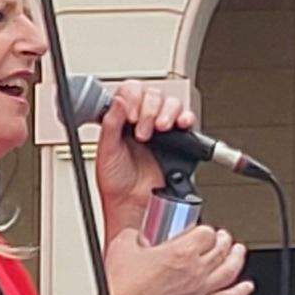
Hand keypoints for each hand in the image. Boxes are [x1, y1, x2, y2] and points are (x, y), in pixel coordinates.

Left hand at [86, 77, 203, 207]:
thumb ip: (111, 123)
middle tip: (142, 131)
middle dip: (148, 109)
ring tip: (159, 130)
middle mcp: (142, 120)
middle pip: (152, 94)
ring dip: (165, 112)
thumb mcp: (106, 150)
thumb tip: (119, 99)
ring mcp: (161, 128)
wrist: (132, 202)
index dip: (131, 97)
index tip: (128, 115)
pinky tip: (178, 124)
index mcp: (121, 120)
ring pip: (171, 102)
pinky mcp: (178, 139)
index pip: (130, 91)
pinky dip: (185, 117)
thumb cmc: (116, 181)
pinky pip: (187, 118)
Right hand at [102, 221, 251, 294]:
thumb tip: (140, 233)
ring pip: (230, 270)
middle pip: (221, 248)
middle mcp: (195, 270)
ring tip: (237, 251)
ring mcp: (199, 289)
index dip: (204, 228)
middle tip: (219, 236)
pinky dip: (239, 292)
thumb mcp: (124, 244)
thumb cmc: (121, 285)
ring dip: (236, 258)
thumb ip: (137, 233)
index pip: (206, 232)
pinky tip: (246, 286)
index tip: (199, 230)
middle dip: (222, 239)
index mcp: (181, 252)